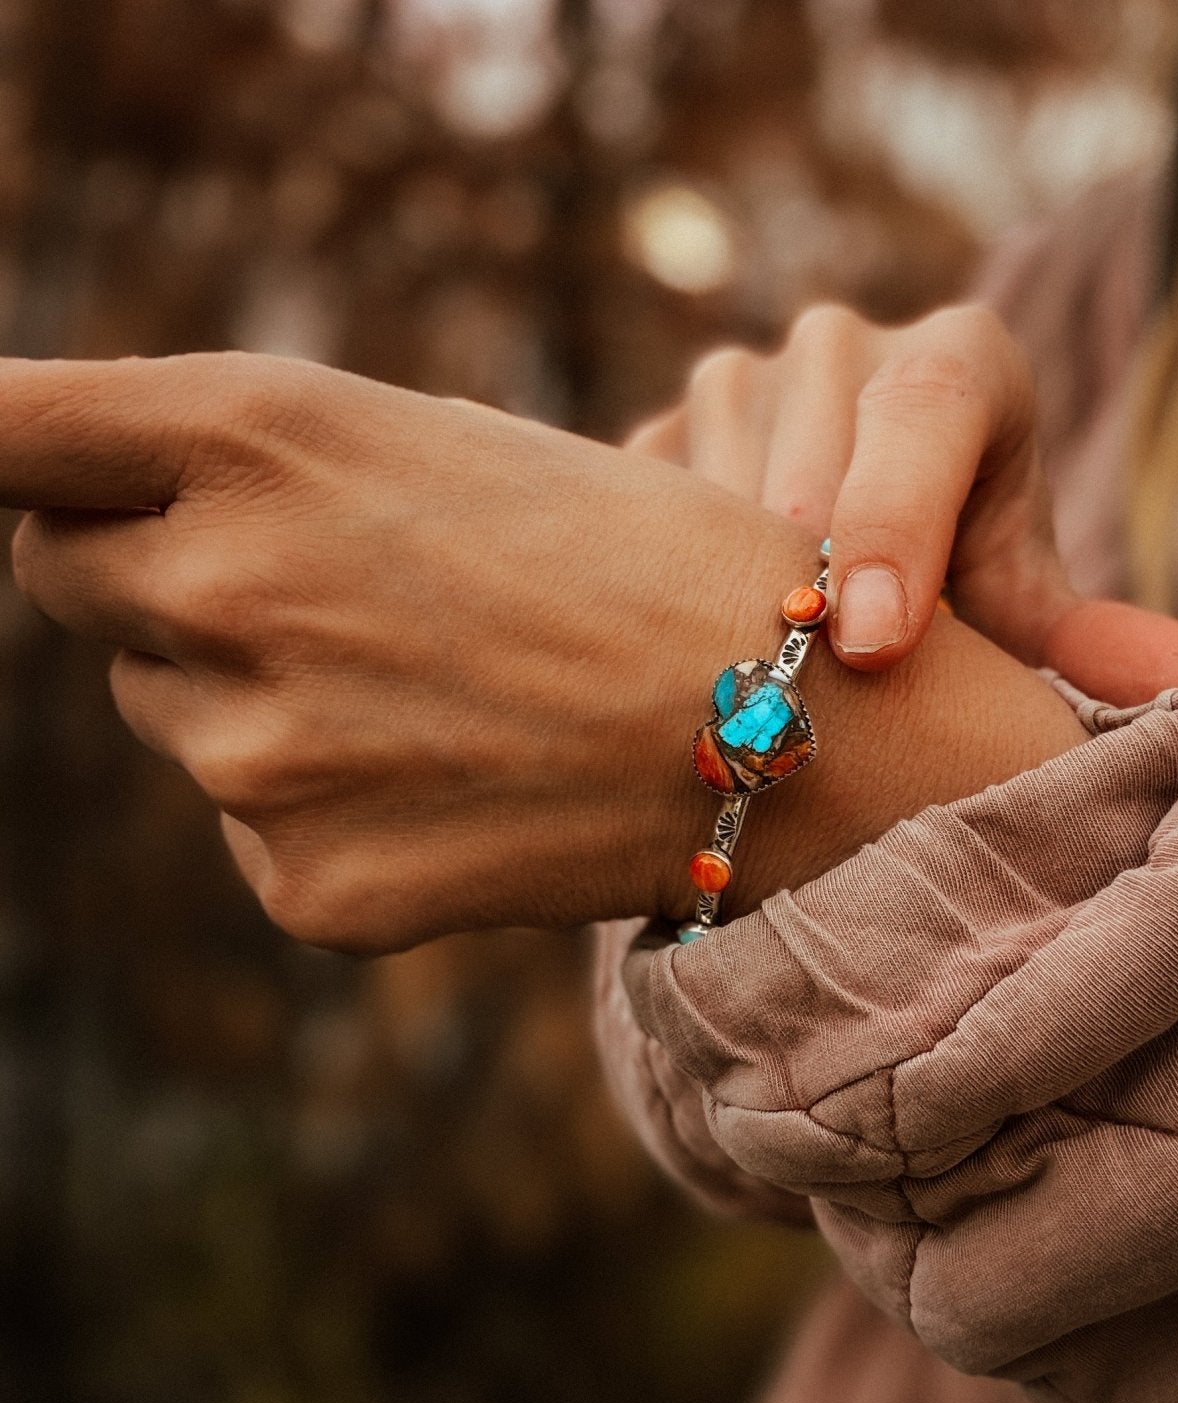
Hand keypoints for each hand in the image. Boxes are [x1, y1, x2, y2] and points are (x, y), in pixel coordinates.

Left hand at [6, 352, 1086, 952]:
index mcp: (260, 430)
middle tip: (327, 586)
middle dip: (164, 573)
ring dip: (263, 693)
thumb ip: (241, 466)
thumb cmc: (627, 555)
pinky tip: (462, 784)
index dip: (4, 448)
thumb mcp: (429, 445)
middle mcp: (226, 586)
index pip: (1, 431)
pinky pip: (260, 827)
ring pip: (178, 713)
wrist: (788, 722)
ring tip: (440, 689)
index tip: (26, 474)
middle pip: (72, 577)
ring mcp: (256, 755)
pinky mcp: (304, 886)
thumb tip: (90, 524)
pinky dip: (331, 806)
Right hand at [628, 302, 1071, 668]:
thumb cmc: (956, 556)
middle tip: (814, 704)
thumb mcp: (1017, 586)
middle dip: (807, 601)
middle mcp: (842, 343)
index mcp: (957, 357)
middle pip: (807, 482)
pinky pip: (647, 520)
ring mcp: (740, 378)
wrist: (856, 507)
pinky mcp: (660, 428)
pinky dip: (673, 587)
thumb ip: (1079, 635)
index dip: (894, 529)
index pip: (921, 416)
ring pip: (714, 507)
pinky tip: (708, 629)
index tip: (874, 647)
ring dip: (735, 602)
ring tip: (770, 669)